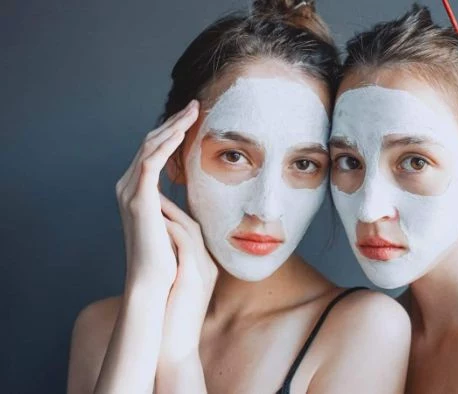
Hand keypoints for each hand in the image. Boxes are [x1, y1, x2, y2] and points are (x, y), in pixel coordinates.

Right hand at [115, 99, 199, 290]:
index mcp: (137, 192)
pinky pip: (151, 162)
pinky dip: (166, 144)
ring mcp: (130, 192)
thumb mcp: (174, 224)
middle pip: (151, 144)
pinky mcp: (138, 199)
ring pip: (151, 147)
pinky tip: (183, 131)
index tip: (194, 119)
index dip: (172, 133)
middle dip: (173, 123)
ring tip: (193, 111)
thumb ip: (175, 206)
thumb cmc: (168, 259)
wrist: (153, 283)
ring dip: (173, 127)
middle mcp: (129, 187)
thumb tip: (191, 199)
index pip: (154, 152)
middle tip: (195, 105)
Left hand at [158, 194, 218, 364]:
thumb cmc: (171, 321)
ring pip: (190, 229)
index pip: (194, 230)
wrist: (176, 347)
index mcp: (204, 266)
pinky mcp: (194, 277)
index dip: (176, 212)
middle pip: (194, 224)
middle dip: (174, 205)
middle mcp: (207, 264)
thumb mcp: (176, 288)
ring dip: (170, 211)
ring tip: (153, 198)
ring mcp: (203, 270)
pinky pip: (185, 244)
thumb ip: (173, 268)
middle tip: (155, 191)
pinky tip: (157, 220)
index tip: (158, 200)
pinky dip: (171, 228)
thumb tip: (158, 251)